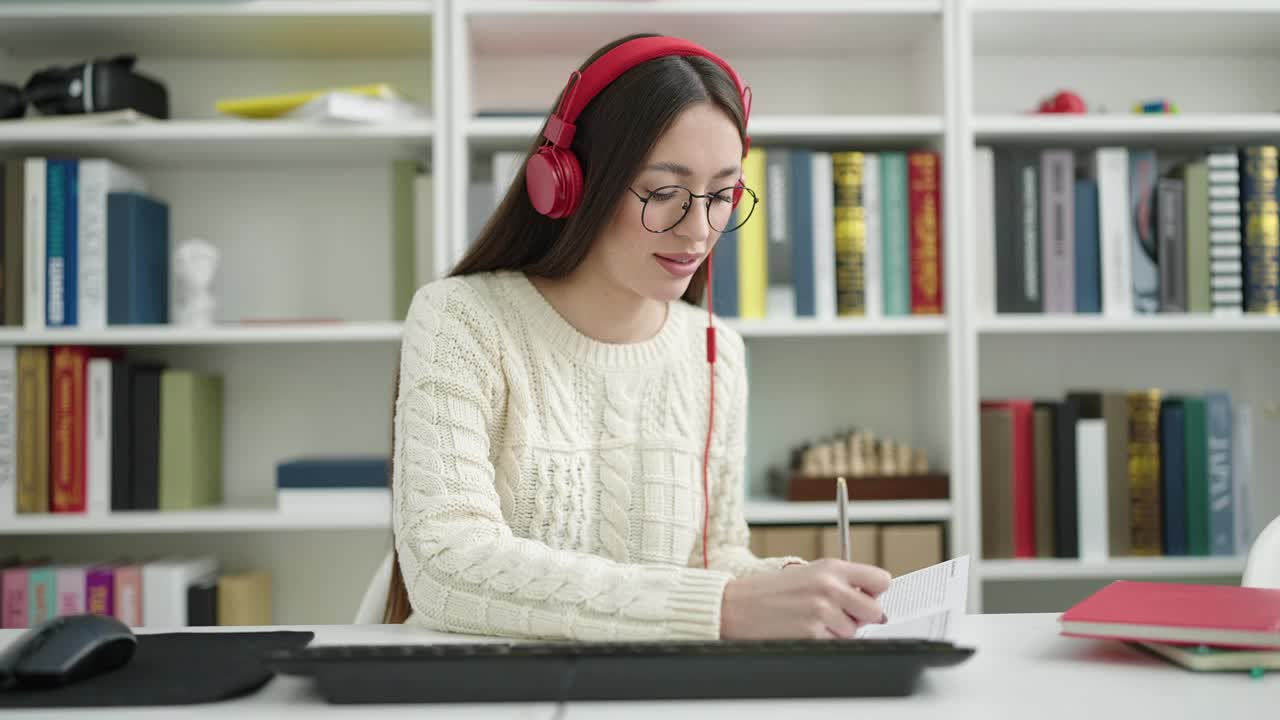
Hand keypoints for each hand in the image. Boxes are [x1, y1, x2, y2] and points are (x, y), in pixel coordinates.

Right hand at [720, 559, 890, 639]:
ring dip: (838, 632)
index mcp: (830, 567)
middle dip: (861, 617)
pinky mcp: (812, 634)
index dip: (876, 593)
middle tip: (839, 614)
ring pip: (854, 632)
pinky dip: (823, 642)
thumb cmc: (769, 592)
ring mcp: (821, 611)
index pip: (881, 580)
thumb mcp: (807, 573)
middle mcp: (829, 587)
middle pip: (874, 611)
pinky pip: (835, 645)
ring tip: (812, 621)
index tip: (866, 597)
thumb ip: (841, 582)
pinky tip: (803, 630)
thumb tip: (873, 605)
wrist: (735, 606)